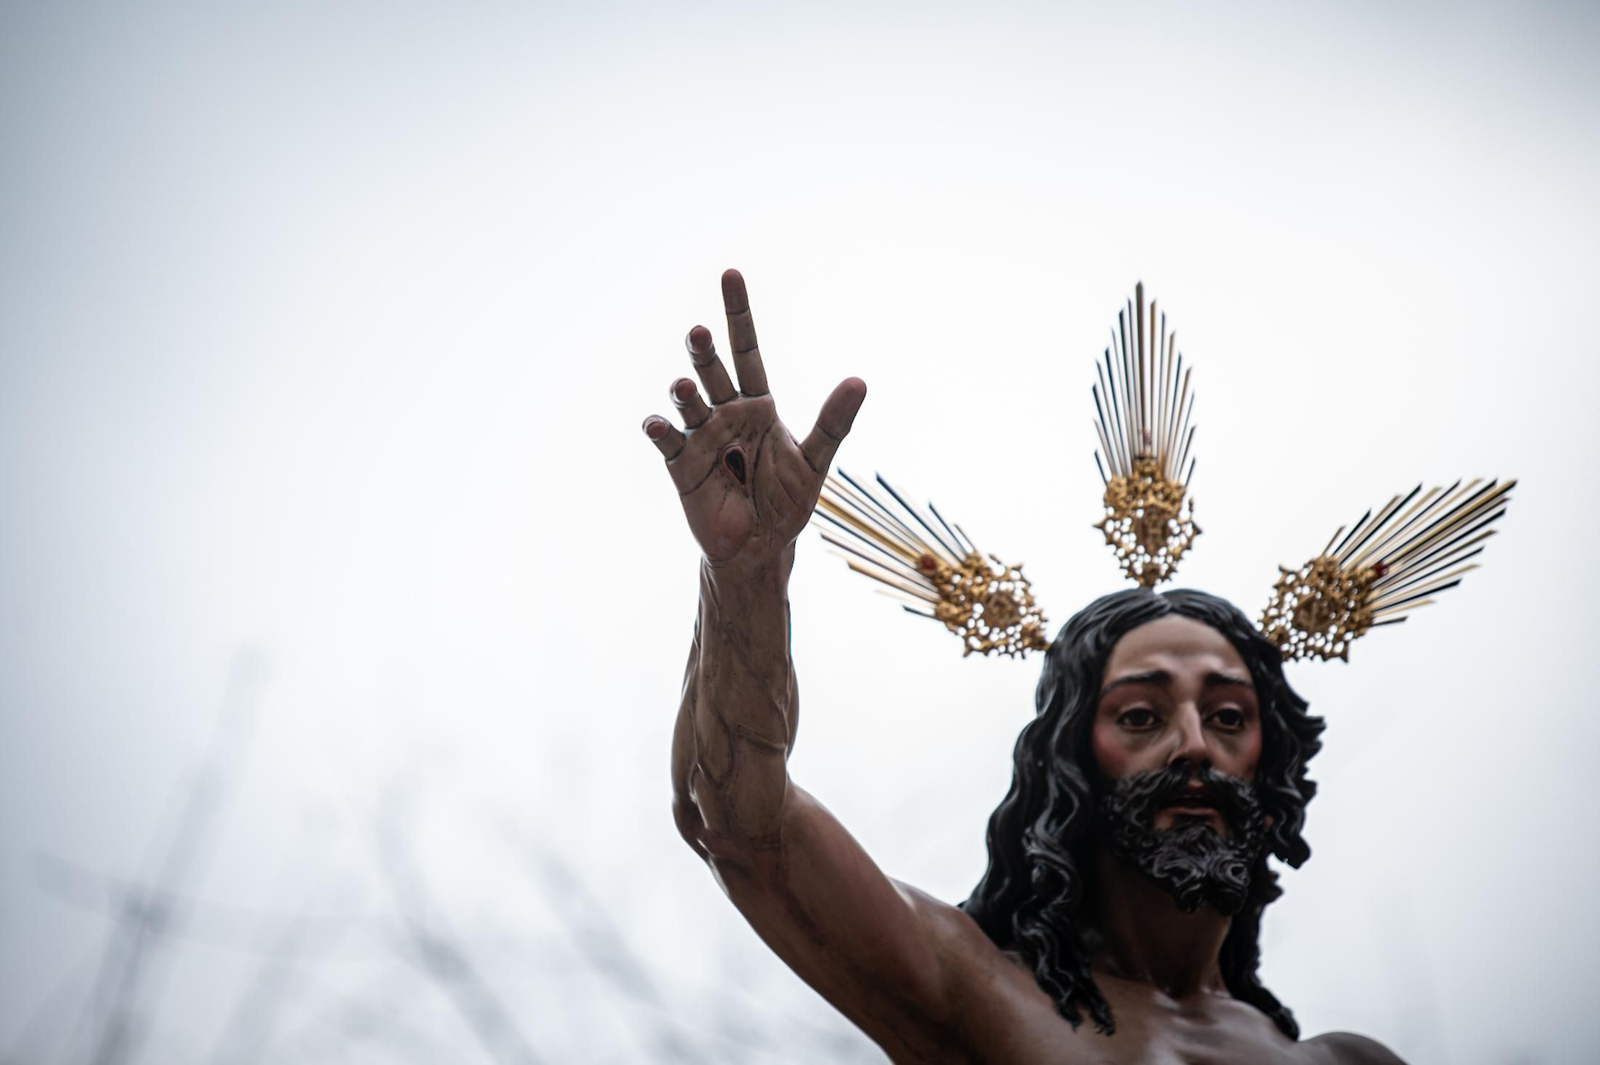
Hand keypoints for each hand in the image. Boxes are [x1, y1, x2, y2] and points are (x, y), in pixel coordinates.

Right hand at [643, 269, 865, 568]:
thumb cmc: (788, 502)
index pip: (746, 349)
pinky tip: (657, 423)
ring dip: (684, 393)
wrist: (760, 548)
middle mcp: (727, 413)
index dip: (739, 313)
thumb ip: (834, 421)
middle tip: (698, 333)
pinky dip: (659, 430)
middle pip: (713, 372)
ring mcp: (702, 437)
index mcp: (759, 405)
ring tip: (685, 387)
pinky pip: (667, 441)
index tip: (730, 275)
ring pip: (689, 404)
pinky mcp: (682, 465)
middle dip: (703, 352)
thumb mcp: (816, 461)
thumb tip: (859, 381)